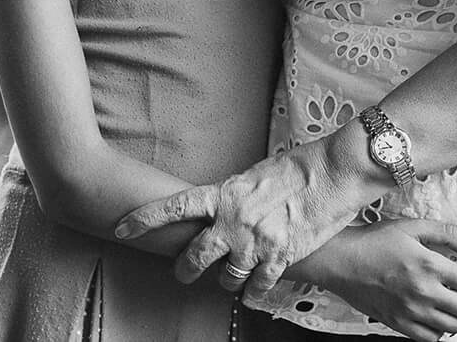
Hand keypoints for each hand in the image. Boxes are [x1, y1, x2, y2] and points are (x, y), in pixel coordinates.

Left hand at [115, 137, 373, 294]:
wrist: (335, 173)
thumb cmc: (299, 167)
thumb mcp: (257, 173)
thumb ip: (234, 193)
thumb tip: (222, 204)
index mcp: (226, 194)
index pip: (175, 207)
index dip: (144, 219)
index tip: (121, 228)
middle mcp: (235, 221)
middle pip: (195, 256)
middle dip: (185, 269)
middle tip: (184, 273)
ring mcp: (257, 243)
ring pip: (226, 278)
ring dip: (227, 280)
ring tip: (233, 275)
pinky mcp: (280, 259)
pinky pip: (257, 288)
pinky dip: (255, 290)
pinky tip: (256, 286)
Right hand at [306, 220, 456, 341]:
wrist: (342, 261)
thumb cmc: (374, 242)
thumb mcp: (412, 227)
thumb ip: (447, 234)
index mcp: (430, 265)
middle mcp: (423, 293)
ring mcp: (411, 312)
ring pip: (453, 327)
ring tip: (451, 300)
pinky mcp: (399, 324)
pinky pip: (430, 338)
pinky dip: (438, 329)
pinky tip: (433, 313)